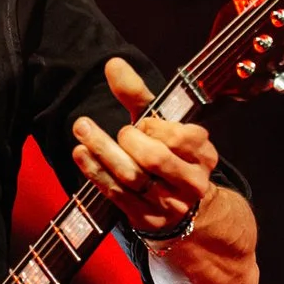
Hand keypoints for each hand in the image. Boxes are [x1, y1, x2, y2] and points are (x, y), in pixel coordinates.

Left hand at [70, 56, 218, 237]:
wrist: (181, 207)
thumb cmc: (167, 154)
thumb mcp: (161, 124)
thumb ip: (138, 95)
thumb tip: (112, 64)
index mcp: (203, 154)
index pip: (179, 136)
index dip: (154, 127)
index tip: (142, 123)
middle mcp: (191, 181)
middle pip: (154, 159)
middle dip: (128, 140)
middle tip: (120, 131)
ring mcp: (169, 204)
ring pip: (132, 177)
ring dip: (102, 152)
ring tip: (82, 130)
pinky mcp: (146, 219)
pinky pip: (116, 194)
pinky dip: (95, 171)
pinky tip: (81, 154)